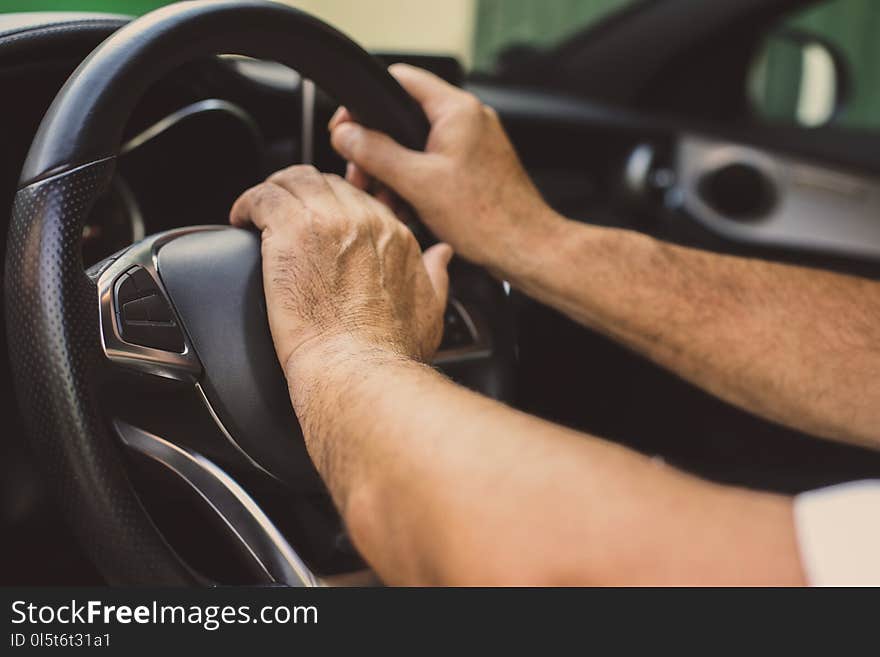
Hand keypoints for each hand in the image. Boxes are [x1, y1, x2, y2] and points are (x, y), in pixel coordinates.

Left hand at [229, 165, 452, 372]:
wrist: (358, 367)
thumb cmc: (389, 351)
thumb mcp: (430, 310)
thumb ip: (437, 276)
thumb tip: (441, 256)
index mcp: (393, 234)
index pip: (358, 197)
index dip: (333, 205)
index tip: (317, 220)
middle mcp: (363, 219)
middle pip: (325, 182)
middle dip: (302, 195)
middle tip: (283, 216)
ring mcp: (326, 220)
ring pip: (292, 180)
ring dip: (273, 193)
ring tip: (258, 212)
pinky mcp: (291, 230)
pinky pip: (263, 196)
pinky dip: (248, 204)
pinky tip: (241, 218)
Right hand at [329, 64, 560, 271]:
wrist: (525, 248)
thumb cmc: (487, 218)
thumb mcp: (418, 183)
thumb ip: (376, 153)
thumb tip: (345, 135)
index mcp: (456, 111)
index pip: (400, 80)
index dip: (365, 102)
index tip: (345, 128)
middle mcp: (468, 120)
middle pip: (404, 117)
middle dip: (376, 148)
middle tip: (360, 174)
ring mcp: (473, 144)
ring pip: (417, 145)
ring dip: (393, 171)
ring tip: (383, 199)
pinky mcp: (475, 167)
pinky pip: (434, 165)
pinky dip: (414, 182)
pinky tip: (405, 208)